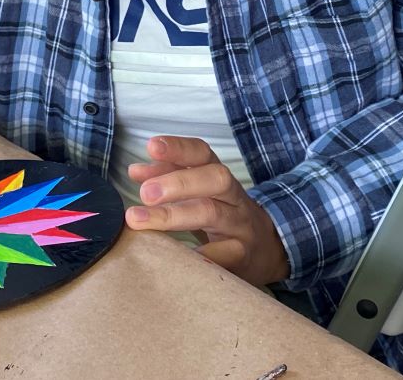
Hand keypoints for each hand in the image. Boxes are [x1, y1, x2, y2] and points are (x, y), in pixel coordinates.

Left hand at [124, 136, 289, 286]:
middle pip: (215, 179)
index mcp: (219, 177)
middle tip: (145, 193)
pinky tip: (171, 257)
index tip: (152, 146)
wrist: (266, 249)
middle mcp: (233, 197)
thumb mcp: (200, 193)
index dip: (179, 148)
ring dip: (173, 215)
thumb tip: (136, 171)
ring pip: (212, 213)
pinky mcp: (241, 256)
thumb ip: (169, 178)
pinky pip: (221, 254)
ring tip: (138, 220)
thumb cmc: (223, 215)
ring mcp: (239, 226)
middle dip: (178, 182)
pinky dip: (197, 255)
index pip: (203, 153)